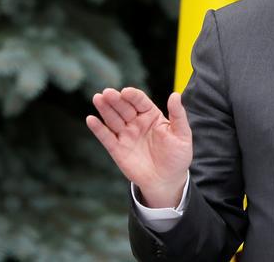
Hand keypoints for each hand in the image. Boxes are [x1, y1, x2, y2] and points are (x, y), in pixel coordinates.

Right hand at [86, 88, 192, 207]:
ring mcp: (126, 135)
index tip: (126, 92)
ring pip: (113, 119)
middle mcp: (136, 122)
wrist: (167, 181)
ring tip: (98, 98)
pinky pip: (106, 137)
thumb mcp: (182, 135)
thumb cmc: (177, 157)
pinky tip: (91, 119)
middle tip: (107, 93)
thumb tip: (175, 95)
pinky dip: (98, 128)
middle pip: (124, 108)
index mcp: (151, 115)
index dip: (133, 96)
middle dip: (116, 99)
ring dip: (105, 109)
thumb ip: (178, 115)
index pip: (140, 101)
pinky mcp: (117, 149)